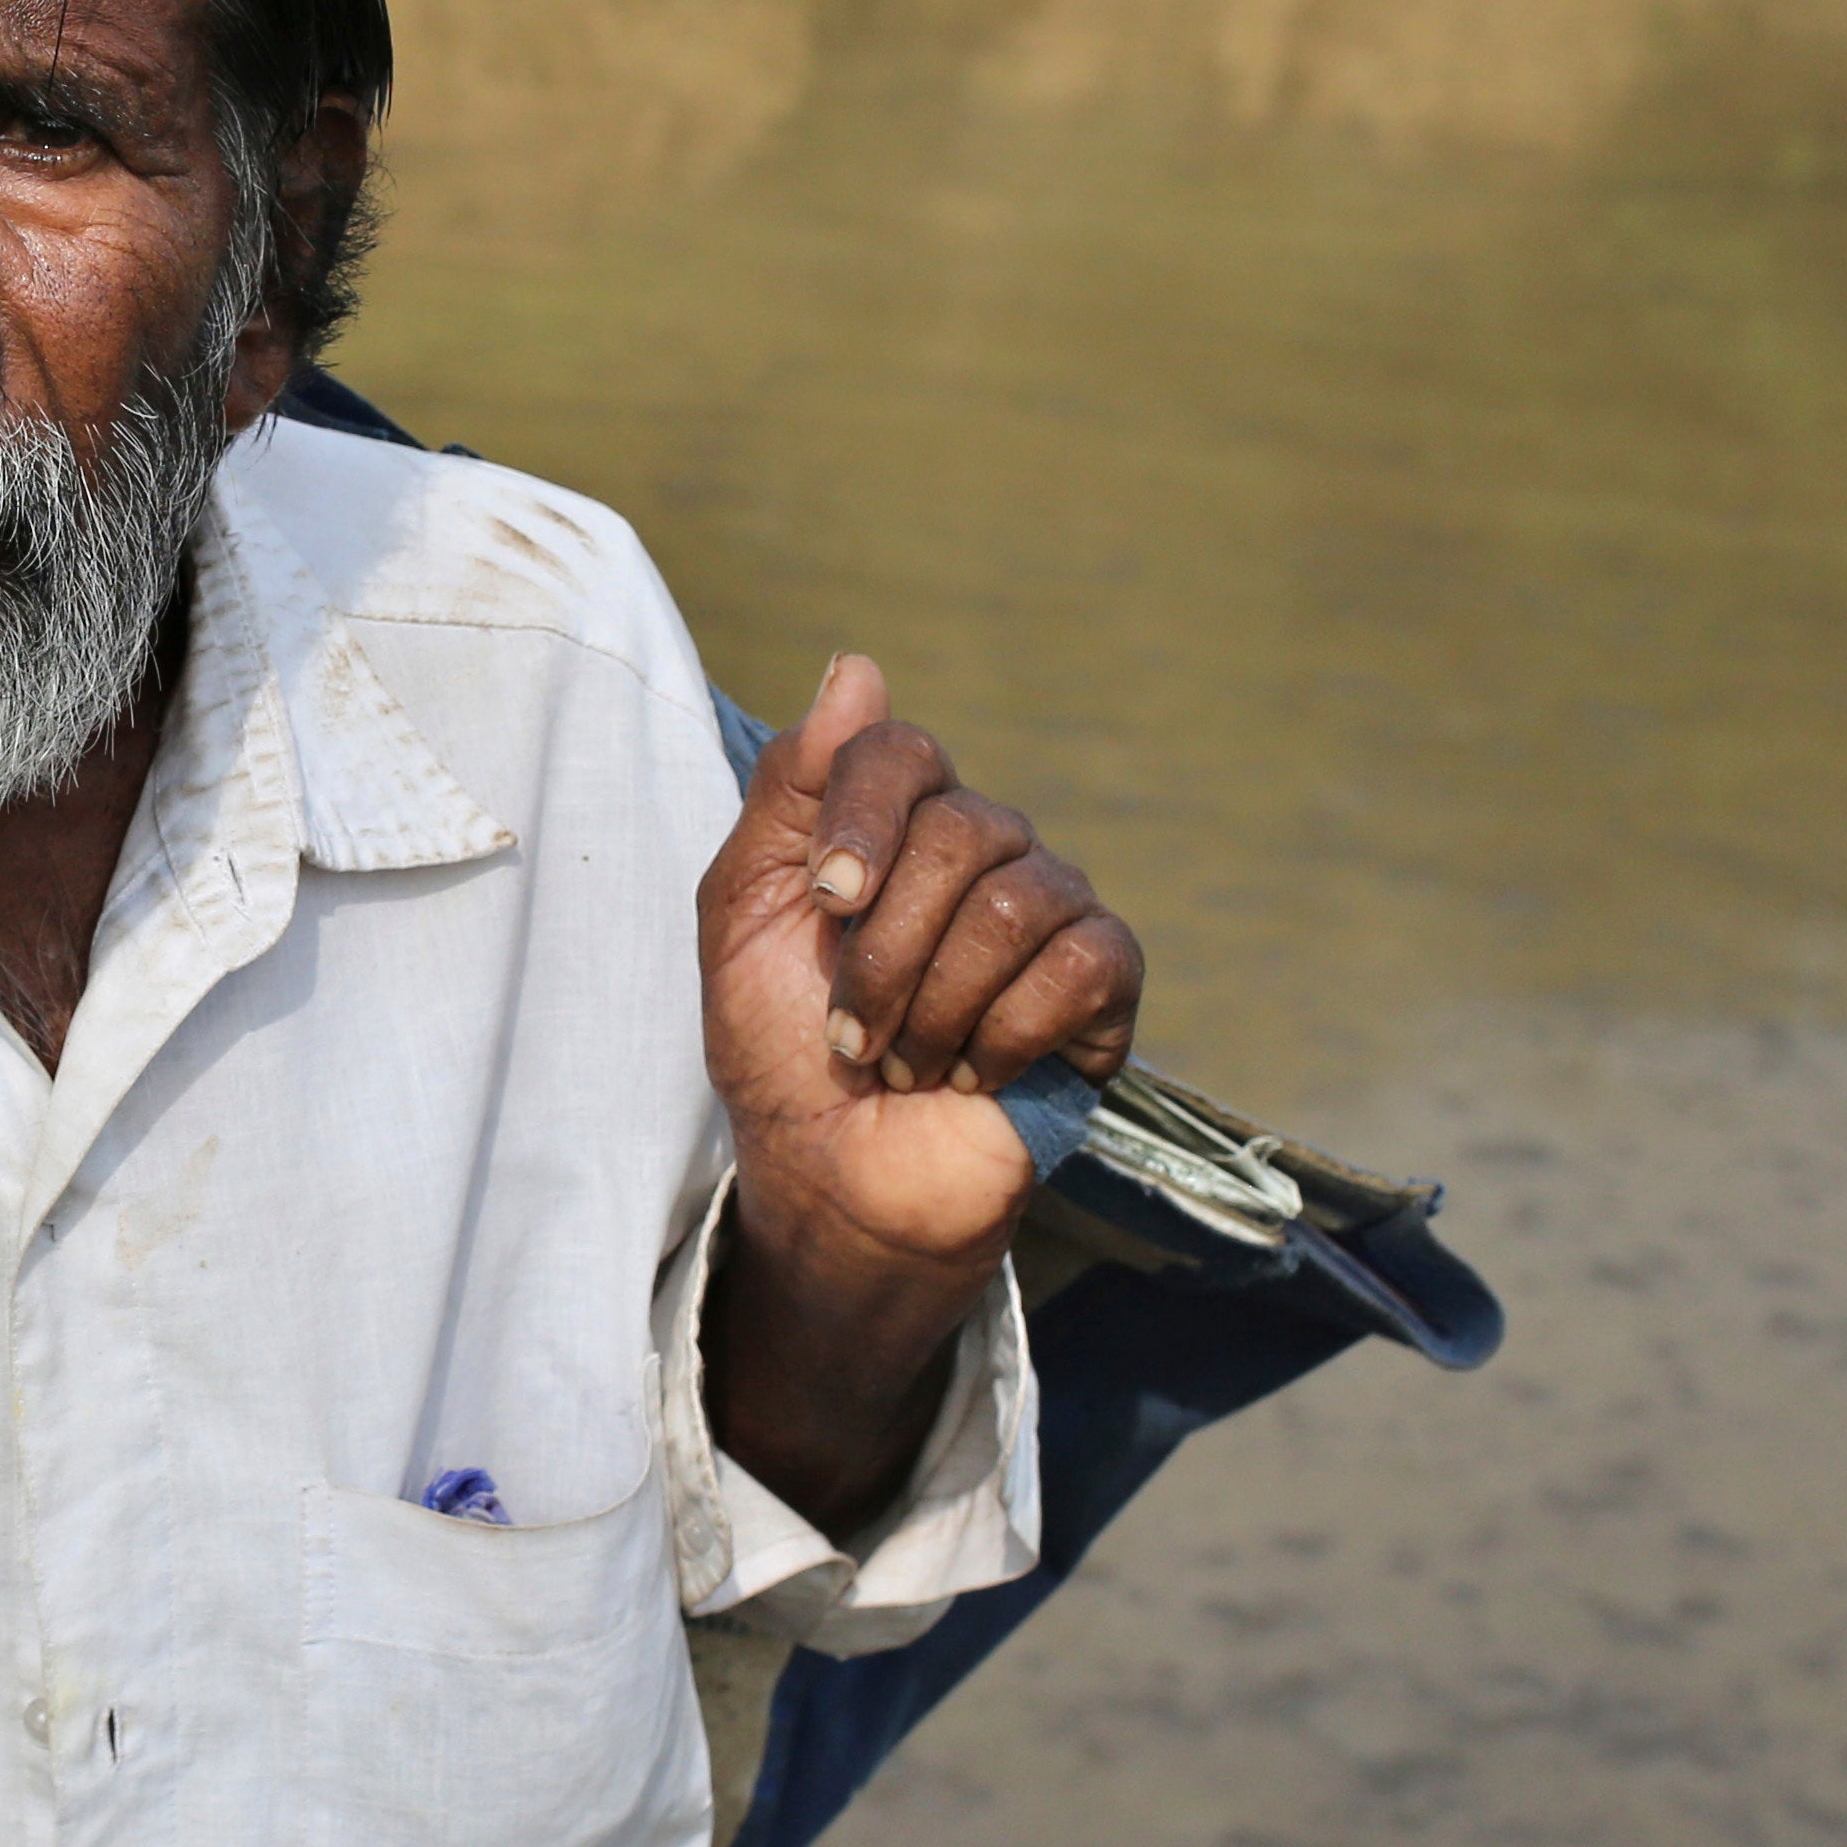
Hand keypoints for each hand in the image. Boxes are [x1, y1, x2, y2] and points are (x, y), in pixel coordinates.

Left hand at [693, 656, 1144, 1528]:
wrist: (836, 1180)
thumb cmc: (782, 1050)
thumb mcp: (743, 917)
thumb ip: (789, 791)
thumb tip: (857, 666)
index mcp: (893, 823)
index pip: (898, 749)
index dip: (861, 817)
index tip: (827, 898)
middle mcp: (983, 847)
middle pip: (960, 831)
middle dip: (885, 950)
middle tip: (854, 1028)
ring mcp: (1051, 909)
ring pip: (1014, 904)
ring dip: (934, 1006)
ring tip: (903, 1062)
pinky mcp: (1103, 986)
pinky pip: (1081, 964)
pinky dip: (1008, 1033)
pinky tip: (976, 1072)